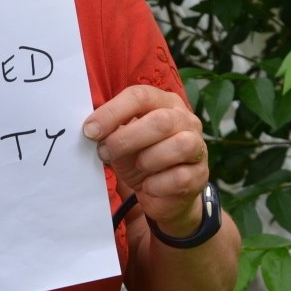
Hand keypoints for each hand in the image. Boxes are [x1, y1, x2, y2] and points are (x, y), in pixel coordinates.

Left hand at [83, 84, 208, 238]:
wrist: (163, 194)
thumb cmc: (140, 157)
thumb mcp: (122, 140)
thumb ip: (110, 129)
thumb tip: (90, 128)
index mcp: (163, 102)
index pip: (140, 96)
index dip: (113, 112)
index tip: (90, 130)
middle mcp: (185, 120)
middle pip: (160, 121)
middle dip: (126, 139)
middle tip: (105, 152)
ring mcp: (197, 147)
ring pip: (178, 146)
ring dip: (146, 160)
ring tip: (135, 167)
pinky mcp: (200, 175)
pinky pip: (179, 178)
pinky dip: (156, 184)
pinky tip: (148, 185)